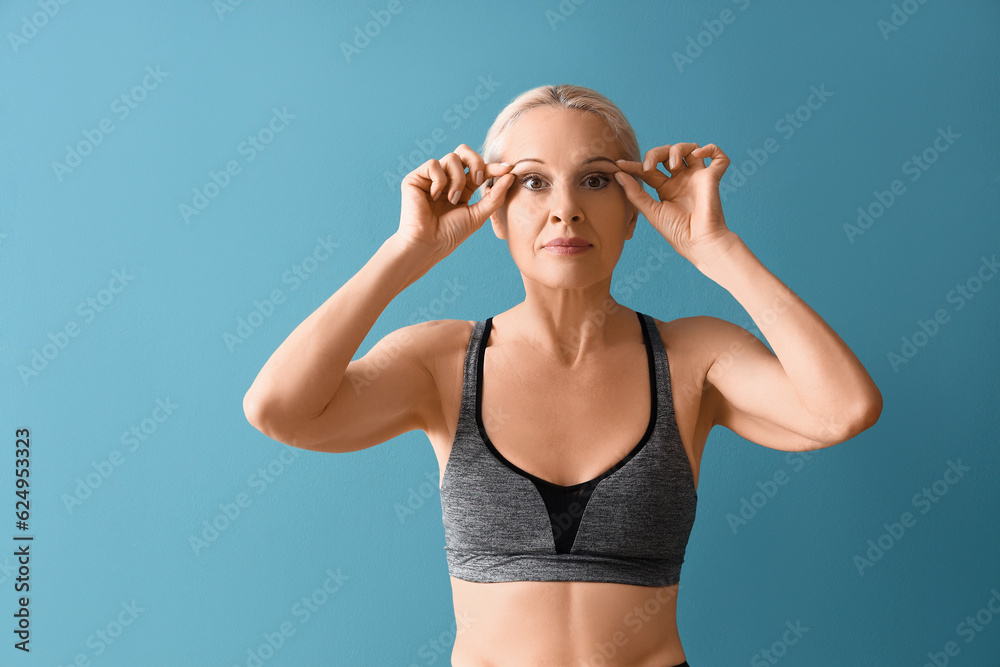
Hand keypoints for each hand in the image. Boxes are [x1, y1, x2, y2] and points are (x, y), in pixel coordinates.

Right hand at [396, 144, 514, 255]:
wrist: (428, 244)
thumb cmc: (451, 234)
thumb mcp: (478, 214)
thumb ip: (495, 196)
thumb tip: (510, 175)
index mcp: (462, 187)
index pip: (479, 169)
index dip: (494, 166)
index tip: (509, 168)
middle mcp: (447, 179)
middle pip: (464, 151)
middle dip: (476, 161)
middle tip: (477, 179)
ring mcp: (431, 178)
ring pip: (452, 158)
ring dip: (457, 179)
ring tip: (452, 199)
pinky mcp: (416, 178)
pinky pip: (433, 164)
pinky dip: (439, 181)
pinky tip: (434, 197)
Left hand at [614, 142, 736, 266]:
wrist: (698, 242)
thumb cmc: (676, 231)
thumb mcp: (651, 211)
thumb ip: (635, 193)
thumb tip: (618, 174)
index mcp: (666, 188)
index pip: (649, 170)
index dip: (634, 165)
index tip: (619, 164)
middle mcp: (681, 180)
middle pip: (667, 153)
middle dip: (655, 154)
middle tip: (649, 167)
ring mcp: (697, 177)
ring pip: (690, 148)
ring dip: (678, 149)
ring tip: (673, 165)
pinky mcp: (712, 178)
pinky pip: (718, 156)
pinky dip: (710, 149)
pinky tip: (698, 154)